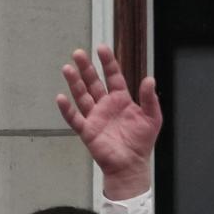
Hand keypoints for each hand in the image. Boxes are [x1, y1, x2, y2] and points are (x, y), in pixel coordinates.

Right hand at [56, 44, 161, 198]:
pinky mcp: (87, 130)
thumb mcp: (152, 118)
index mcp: (121, 100)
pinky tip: (61, 98)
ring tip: (68, 68)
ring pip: (82, 96)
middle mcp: (106, 105)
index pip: (113, 77)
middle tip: (78, 53)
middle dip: (86, 68)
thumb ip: (150, 99)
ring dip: (74, 83)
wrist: (132, 165)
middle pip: (93, 82)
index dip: (108, 63)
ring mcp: (95, 117)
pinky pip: (74, 118)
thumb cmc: (142, 142)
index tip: (101, 48)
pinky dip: (67, 109)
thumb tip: (150, 80)